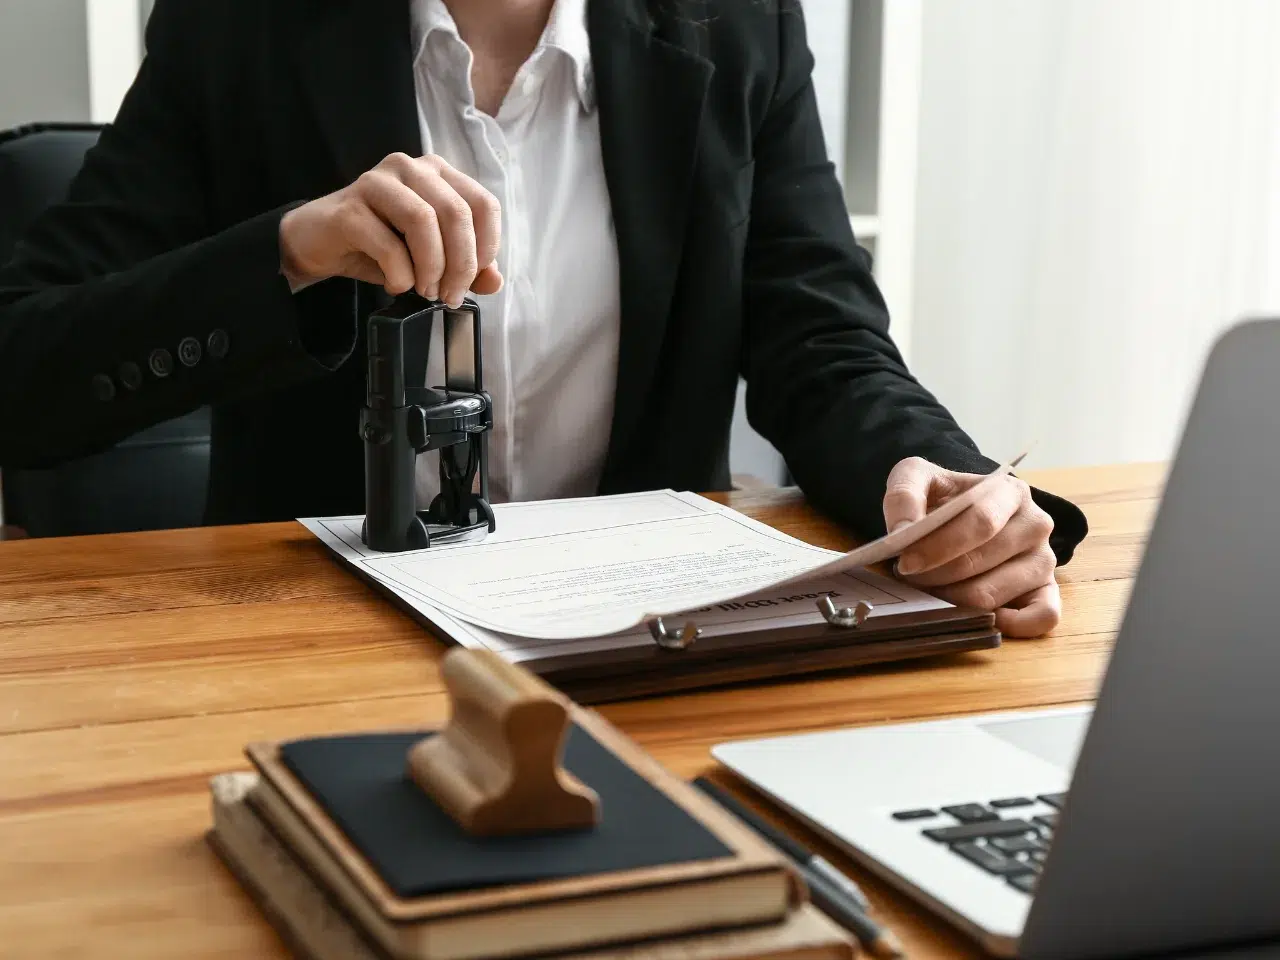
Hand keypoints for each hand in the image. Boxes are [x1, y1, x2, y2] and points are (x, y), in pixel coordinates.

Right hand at [279, 152, 502, 305]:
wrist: (319, 244)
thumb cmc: (379, 246)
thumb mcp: (431, 258)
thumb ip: (467, 266)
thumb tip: (495, 281)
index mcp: (438, 174)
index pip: (483, 204)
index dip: (486, 247)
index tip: (475, 278)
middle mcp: (410, 168)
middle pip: (457, 213)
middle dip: (461, 264)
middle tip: (450, 295)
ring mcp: (377, 182)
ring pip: (424, 222)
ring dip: (432, 268)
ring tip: (426, 291)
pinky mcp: (349, 207)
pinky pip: (389, 244)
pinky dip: (400, 275)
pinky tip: (396, 284)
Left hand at [882, 457, 1059, 637]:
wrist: (959, 514)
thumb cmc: (942, 498)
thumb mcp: (917, 477)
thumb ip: (904, 494)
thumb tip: (902, 530)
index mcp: (1009, 491)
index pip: (980, 523)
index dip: (939, 546)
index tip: (906, 561)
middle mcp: (1035, 525)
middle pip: (981, 562)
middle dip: (936, 575)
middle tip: (910, 577)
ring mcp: (1043, 561)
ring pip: (994, 595)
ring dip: (951, 600)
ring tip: (929, 588)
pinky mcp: (1046, 592)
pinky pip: (1042, 617)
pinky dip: (1009, 625)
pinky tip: (972, 617)